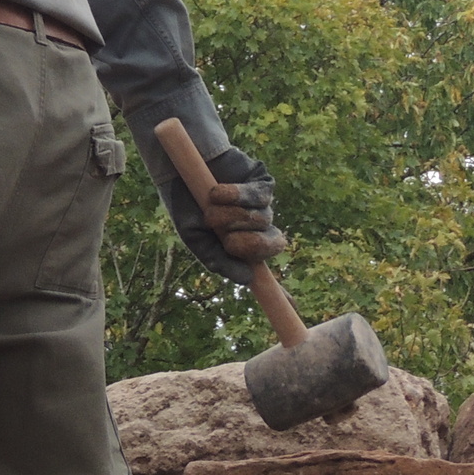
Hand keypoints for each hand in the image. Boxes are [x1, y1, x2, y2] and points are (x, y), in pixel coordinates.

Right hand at [157, 147, 286, 285]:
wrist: (179, 167)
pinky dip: (236, 196)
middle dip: (249, 245)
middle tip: (227, 239)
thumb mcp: (195, 239)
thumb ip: (217, 260)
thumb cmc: (187, 205)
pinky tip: (216, 191)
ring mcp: (262, 204)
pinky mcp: (262, 181)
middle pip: (272, 245)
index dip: (282, 290)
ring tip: (210, 206)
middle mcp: (258, 227)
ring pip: (262, 219)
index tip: (294, 307)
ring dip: (232, 216)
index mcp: (243, 246)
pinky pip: (259, 196)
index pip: (266, 270)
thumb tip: (247, 280)